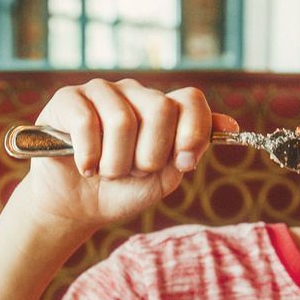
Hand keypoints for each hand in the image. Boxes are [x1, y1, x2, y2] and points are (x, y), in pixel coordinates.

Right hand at [20, 78, 236, 229]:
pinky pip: (86, 122)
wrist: (76, 207)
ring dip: (115, 163)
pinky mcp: (68, 99)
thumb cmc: (122, 190)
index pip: (191, 100)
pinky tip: (85, 166)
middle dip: (149, 156)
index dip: (193, 131)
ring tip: (106, 172)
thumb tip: (231, 126)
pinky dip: (88, 156)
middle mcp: (134, 93)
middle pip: (160, 109)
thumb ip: (191, 150)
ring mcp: (101, 92)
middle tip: (134, 172)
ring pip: (122, 120)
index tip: (183, 162)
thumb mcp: (163, 177)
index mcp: (162, 108)